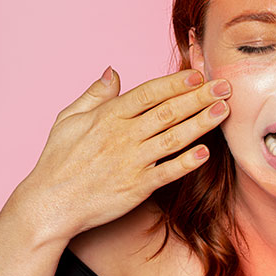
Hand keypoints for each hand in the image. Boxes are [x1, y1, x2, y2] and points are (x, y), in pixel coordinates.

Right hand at [13, 67, 230, 241]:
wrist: (50, 204)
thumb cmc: (59, 161)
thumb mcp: (68, 119)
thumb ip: (95, 95)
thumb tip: (112, 71)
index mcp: (109, 116)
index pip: (149, 93)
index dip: (176, 82)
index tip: (199, 74)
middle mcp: (123, 135)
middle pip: (168, 111)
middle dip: (199, 97)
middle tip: (225, 87)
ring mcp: (131, 161)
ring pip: (173, 138)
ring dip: (201, 123)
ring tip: (223, 111)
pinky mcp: (137, 187)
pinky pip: (167, 172)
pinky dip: (186, 162)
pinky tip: (205, 152)